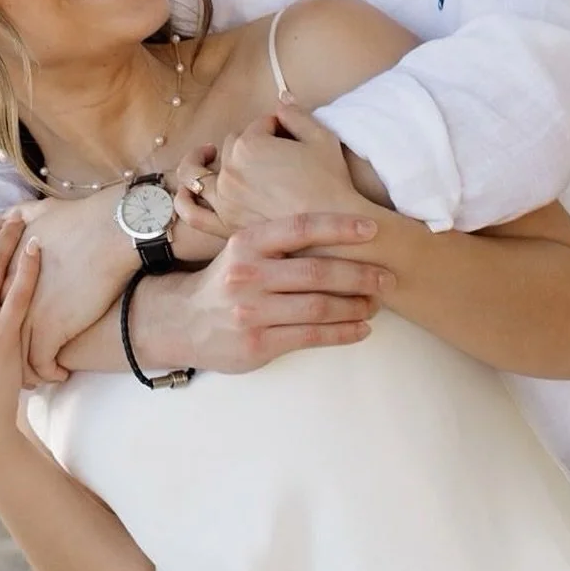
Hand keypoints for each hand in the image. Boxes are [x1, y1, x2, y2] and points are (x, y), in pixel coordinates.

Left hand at [9, 188, 133, 385]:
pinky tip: (60, 374)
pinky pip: (41, 365)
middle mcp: (1, 297)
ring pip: (14, 358)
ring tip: (35, 378)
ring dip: (24, 372)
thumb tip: (10, 219)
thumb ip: (15, 218)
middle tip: (12, 368)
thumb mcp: (37, 213)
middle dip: (1, 356)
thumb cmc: (79, 221)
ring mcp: (22, 315)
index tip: (2, 338)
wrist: (107, 232)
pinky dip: (50, 374)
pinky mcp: (47, 330)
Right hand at [135, 211, 392, 374]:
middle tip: (387, 277)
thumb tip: (341, 232)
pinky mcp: (258, 344)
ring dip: (355, 306)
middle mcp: (248, 275)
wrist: (182, 322)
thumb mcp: (243, 250)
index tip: (373, 229)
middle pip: (317, 272)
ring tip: (375, 303)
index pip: (301, 228)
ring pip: (319, 307)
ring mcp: (251, 312)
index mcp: (247, 243)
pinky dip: (343, 333)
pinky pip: (311, 337)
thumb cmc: (226, 281)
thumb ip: (280, 242)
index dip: (340, 226)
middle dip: (360, 274)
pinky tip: (361, 329)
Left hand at [175, 103, 366, 235]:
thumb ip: (297, 114)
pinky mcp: (223, 225)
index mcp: (249, 144)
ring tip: (206, 154)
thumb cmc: (330, 183)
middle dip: (249, 143)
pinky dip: (185, 199)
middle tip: (270, 152)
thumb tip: (282, 99)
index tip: (291, 136)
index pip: (260, 125)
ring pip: (203, 172)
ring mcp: (223, 199)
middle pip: (232, 144)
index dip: (277, 127)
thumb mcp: (321, 138)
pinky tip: (189, 191)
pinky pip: (192, 212)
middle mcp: (230, 170)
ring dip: (201, 160)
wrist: (332, 230)